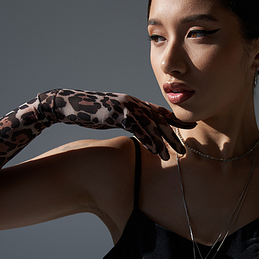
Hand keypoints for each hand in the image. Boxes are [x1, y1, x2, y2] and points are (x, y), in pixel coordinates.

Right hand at [47, 90, 194, 160]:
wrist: (68, 105)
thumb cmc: (89, 113)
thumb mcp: (112, 116)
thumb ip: (126, 120)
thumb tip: (137, 130)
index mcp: (133, 102)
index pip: (159, 111)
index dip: (175, 120)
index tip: (190, 127)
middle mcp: (133, 102)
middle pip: (159, 118)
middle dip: (173, 134)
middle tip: (184, 150)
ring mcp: (126, 106)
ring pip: (152, 124)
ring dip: (163, 141)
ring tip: (172, 156)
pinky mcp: (118, 113)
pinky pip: (138, 128)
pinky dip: (149, 140)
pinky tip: (156, 151)